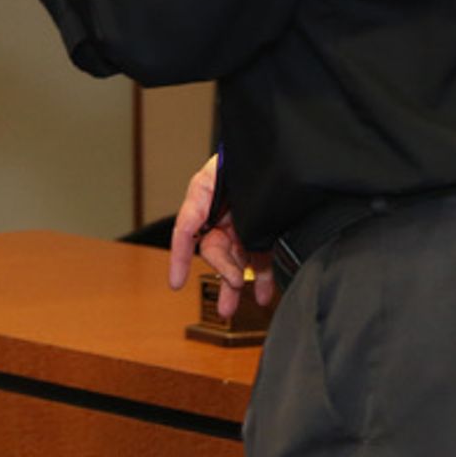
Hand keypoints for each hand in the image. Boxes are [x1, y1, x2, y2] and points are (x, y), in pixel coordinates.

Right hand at [169, 153, 273, 318]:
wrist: (279, 149)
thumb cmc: (249, 152)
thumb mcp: (224, 172)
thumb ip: (214, 200)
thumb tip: (215, 225)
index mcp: (205, 195)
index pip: (186, 230)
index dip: (179, 257)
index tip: (176, 283)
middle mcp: (220, 213)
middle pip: (213, 248)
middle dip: (222, 269)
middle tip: (235, 281)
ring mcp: (242, 223)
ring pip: (235, 259)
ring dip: (236, 284)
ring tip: (234, 307)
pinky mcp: (264, 230)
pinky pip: (259, 257)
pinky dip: (261, 277)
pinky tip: (264, 294)